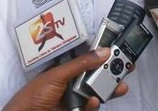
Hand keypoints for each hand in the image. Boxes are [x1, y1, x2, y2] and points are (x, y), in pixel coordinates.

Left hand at [2, 48, 128, 110]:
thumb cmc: (33, 95)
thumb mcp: (57, 75)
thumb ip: (81, 64)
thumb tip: (101, 52)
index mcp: (68, 69)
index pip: (90, 60)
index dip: (104, 57)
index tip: (119, 53)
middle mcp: (73, 82)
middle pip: (97, 76)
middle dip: (112, 73)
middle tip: (125, 70)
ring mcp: (75, 99)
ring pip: (97, 93)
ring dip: (107, 90)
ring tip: (116, 87)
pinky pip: (90, 107)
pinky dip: (93, 105)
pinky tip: (93, 101)